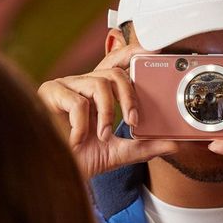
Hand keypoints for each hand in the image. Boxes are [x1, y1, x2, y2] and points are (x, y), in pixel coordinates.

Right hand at [38, 45, 177, 178]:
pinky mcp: (49, 92)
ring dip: (106, 113)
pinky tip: (76, 139)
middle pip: (114, 73)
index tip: (152, 51)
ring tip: (102, 136)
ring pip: (98, 84)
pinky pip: (76, 101)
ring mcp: (66, 86)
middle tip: (134, 120)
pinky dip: (81, 125)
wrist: (55, 172)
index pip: (117, 65)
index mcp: (98, 92)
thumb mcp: (119, 152)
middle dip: (130, 96)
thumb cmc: (80, 158)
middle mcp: (83, 84)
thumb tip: (174, 144)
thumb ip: (145, 146)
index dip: (132, 52)